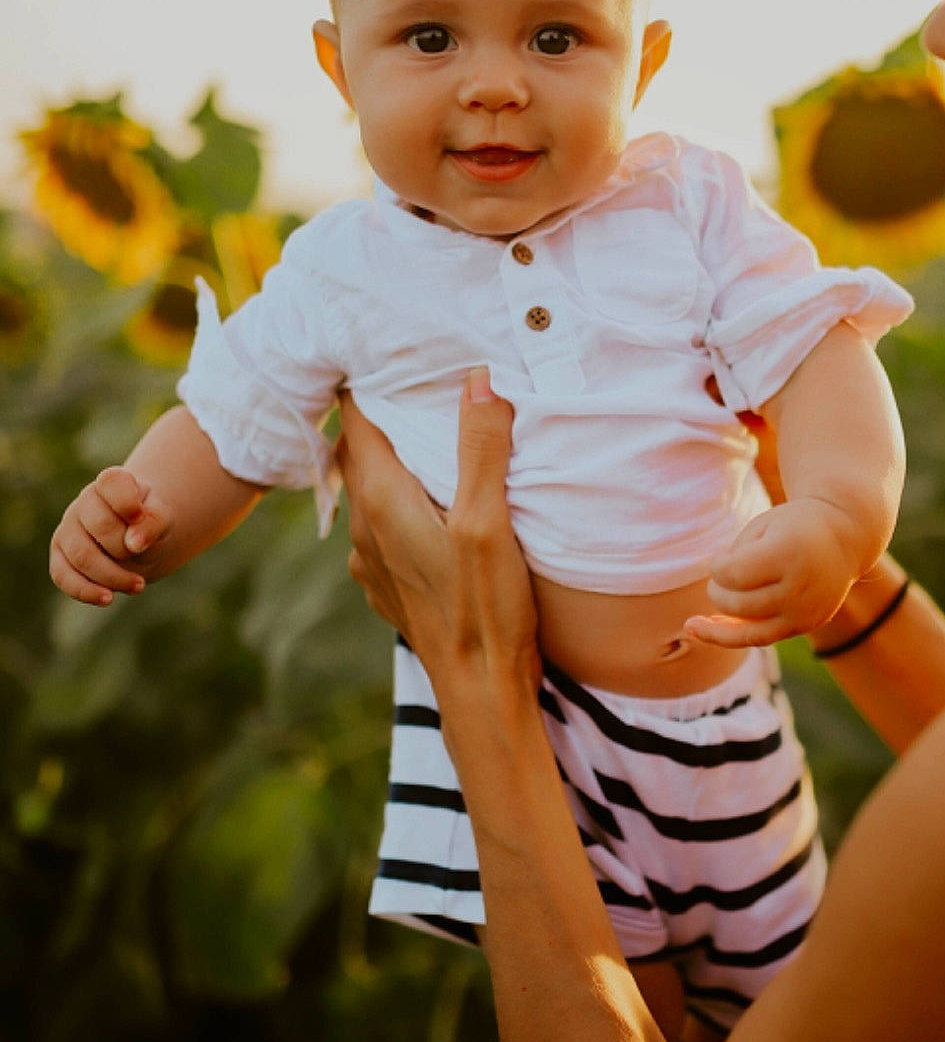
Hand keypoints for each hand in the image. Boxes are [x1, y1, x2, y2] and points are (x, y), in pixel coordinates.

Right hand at [49, 468, 173, 604]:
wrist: (139, 537)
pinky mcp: (61, 556)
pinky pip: (62, 575)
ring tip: (139, 585)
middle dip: (126, 547)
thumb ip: (154, 522)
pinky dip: (85, 590)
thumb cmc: (150, 522)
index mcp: (111, 484)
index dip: (127, 503)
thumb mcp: (163, 518)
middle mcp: (85, 502)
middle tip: (144, 555)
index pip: (112, 483)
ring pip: (82, 556)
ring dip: (112, 576)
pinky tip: (108, 598)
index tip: (141, 516)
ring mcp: (69, 529)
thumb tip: (134, 543)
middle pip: (100, 526)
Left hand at [335, 372, 540, 693]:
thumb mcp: (491, 522)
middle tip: (406, 381)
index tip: (382, 348)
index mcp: (383, 500)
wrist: (479, 693)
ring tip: (423, 438)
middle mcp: (364, 527)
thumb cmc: (486, 609)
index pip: (356, 419)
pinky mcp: (387, 587)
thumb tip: (478, 378)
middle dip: (376, 417)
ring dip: (388, 463)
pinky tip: (430, 508)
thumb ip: (481, 449)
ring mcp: (370, 562)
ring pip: (367, 492)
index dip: (365, 381)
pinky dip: (397, 504)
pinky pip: (381, 528)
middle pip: (355, 452)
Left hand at [683, 496, 861, 648]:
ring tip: (699, 615)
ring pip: (746, 629)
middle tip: (721, 575)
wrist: (845, 536)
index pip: (732, 574)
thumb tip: (708, 614)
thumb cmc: (793, 526)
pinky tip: (703, 629)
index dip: (717, 566)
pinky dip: (729, 637)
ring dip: (718, 618)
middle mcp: (801, 587)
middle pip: (737, 603)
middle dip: (717, 590)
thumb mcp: (761, 527)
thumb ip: (734, 562)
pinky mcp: (806, 625)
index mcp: (789, 553)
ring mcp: (805, 612)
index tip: (721, 556)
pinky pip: (760, 639)